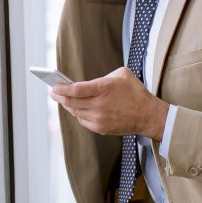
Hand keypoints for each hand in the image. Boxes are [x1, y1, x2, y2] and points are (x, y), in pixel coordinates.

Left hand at [50, 67, 168, 138]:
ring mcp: (99, 119)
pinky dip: (77, 114)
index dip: (61, 88)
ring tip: (62, 98)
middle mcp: (99, 105)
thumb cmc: (135, 92)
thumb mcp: (122, 74)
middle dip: (59, 96)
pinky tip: (76, 108)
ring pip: (75, 112)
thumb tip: (88, 83)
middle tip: (53, 91)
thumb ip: (103, 76)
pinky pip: (82, 120)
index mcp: (103, 89)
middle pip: (71, 102)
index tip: (54, 86)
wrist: (148, 115)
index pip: (75, 90)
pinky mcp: (101, 128)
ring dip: (67, 105)